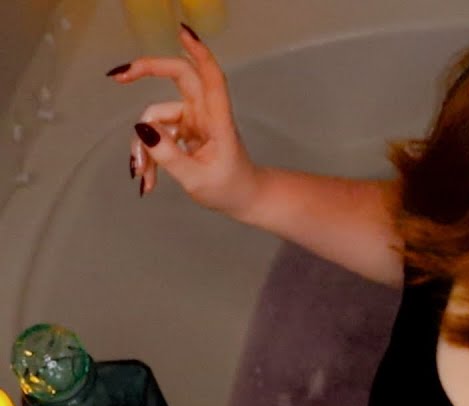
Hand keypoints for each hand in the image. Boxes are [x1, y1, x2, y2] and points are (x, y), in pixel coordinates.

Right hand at [108, 25, 258, 214]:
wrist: (243, 199)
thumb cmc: (229, 188)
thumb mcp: (196, 178)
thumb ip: (169, 155)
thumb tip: (142, 129)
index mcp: (218, 120)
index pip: (211, 79)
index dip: (199, 53)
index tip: (182, 33)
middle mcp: (205, 113)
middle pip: (179, 77)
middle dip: (147, 72)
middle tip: (117, 78)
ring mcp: (194, 120)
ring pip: (157, 117)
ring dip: (144, 146)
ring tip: (145, 177)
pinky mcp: (184, 131)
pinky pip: (157, 134)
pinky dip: (149, 155)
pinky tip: (148, 180)